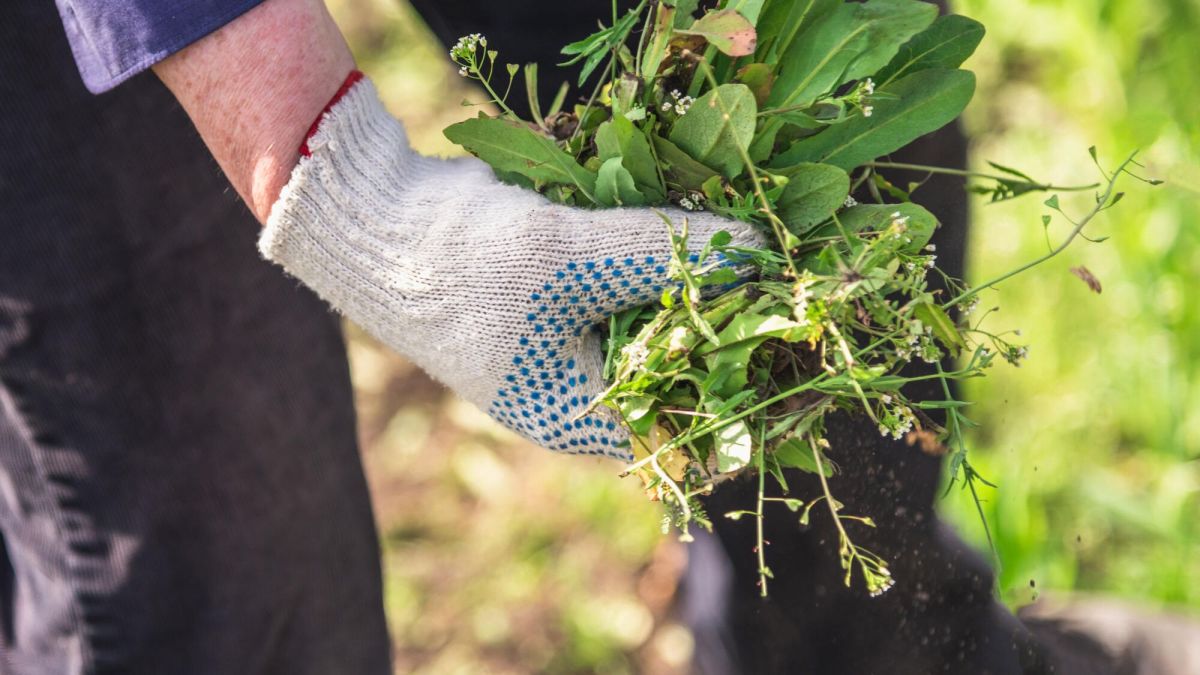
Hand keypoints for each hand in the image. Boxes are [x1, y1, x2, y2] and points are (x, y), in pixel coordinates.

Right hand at [261, 77, 763, 457]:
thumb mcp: (571, 259)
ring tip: (753, 249)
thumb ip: (667, 255)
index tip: (803, 346)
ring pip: (663, 325)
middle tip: (787, 281)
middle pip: (686, 374)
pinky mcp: (567, 299)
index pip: (692, 431)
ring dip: (701, 289)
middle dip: (735, 330)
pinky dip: (662, 263)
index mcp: (582, 417)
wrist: (380, 224)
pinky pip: (633, 290)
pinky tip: (695, 229)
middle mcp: (583, 392)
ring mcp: (573, 344)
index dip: (753, 399)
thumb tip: (759, 250)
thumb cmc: (464, 266)